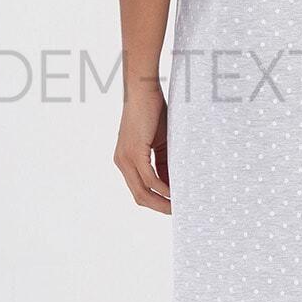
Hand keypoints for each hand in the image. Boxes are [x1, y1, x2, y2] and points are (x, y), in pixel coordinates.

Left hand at [113, 81, 170, 213]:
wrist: (142, 89)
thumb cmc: (153, 111)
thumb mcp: (160, 142)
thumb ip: (164, 162)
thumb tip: (174, 183)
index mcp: (126, 161)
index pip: (140, 189)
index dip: (157, 201)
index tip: (174, 206)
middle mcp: (122, 163)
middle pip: (139, 197)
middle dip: (159, 207)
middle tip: (178, 212)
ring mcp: (125, 158)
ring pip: (142, 192)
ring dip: (161, 202)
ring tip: (179, 206)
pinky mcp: (134, 152)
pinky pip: (148, 178)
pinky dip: (162, 188)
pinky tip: (175, 192)